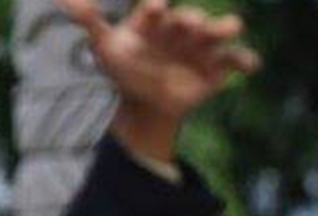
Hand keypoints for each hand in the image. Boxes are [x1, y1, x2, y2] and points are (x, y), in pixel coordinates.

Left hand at [57, 0, 259, 161]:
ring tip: (230, 28)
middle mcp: (180, 28)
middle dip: (193, 20)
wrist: (148, 102)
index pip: (156, 10)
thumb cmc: (125, 69)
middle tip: (192, 25)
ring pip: (219, 32)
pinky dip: (245, 60)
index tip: (156, 8)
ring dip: (225, 27)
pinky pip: (235, 60)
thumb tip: (65, 0)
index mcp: (154, 20)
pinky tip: (251, 65)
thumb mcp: (104, 47)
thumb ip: (91, 23)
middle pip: (191, 19)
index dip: (157, 7)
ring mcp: (201, 47)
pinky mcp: (218, 67)